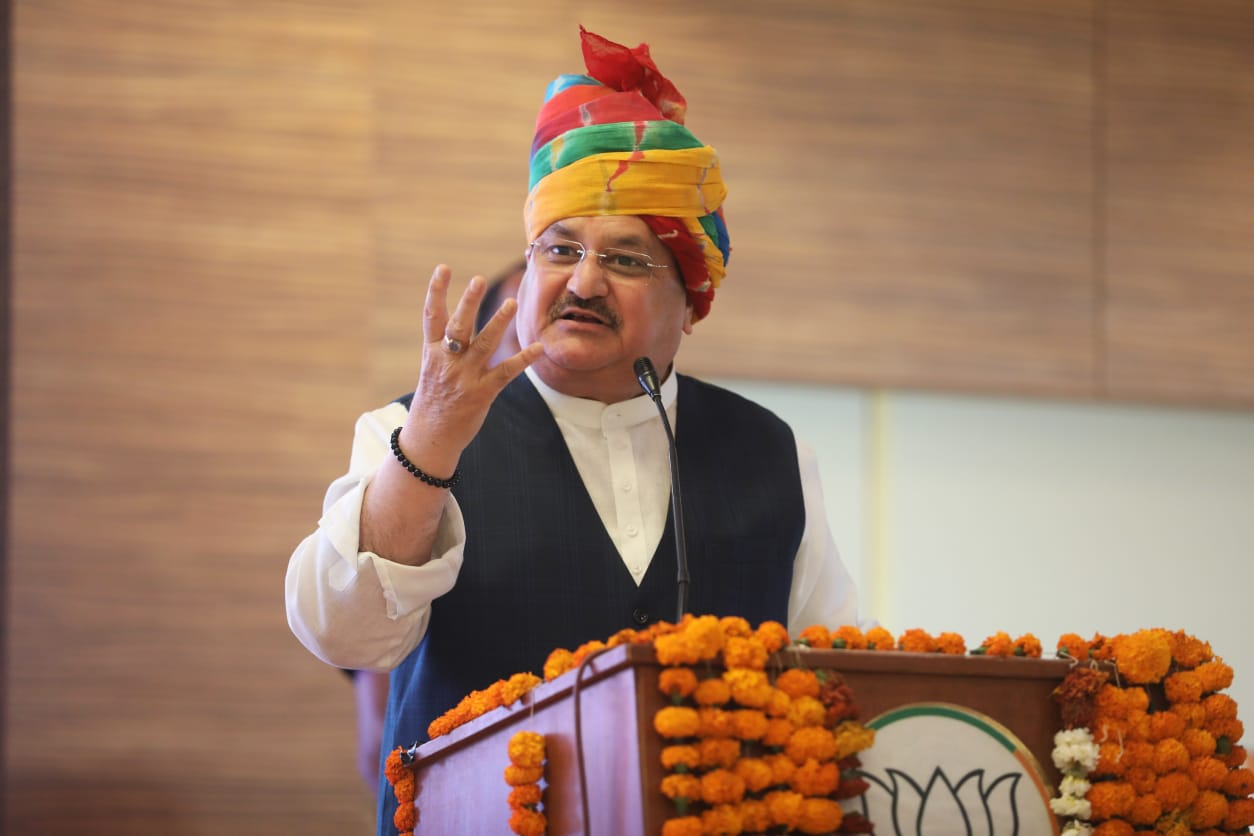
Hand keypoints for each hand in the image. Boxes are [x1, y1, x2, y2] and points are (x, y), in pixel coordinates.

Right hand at [398, 265, 541, 471]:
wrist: (429, 439)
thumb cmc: (432, 402)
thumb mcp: (431, 371)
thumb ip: (443, 348)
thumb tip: (452, 324)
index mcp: (432, 353)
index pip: (432, 316)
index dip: (436, 290)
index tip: (443, 268)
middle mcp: (447, 362)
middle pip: (458, 326)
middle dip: (468, 302)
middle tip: (479, 280)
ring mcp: (464, 377)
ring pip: (484, 344)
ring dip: (499, 322)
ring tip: (512, 303)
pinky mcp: (482, 393)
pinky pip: (506, 372)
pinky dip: (524, 359)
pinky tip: (538, 348)